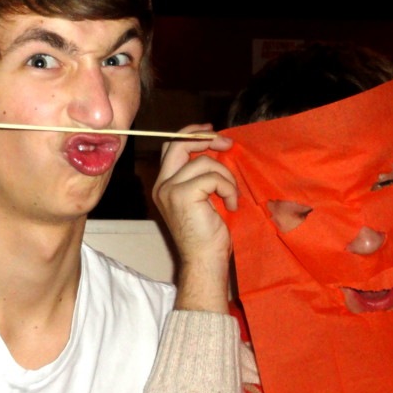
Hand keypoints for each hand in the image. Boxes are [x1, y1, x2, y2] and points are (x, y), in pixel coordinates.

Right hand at [152, 125, 236, 311]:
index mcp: (164, 185)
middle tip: (228, 145)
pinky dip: (228, 189)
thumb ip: (202, 175)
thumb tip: (217, 147)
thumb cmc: (209, 235)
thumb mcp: (204, 199)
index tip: (211, 132)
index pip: (171, 147)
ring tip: (231, 197)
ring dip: (225, 177)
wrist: (205, 260)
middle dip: (205, 139)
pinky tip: (230, 205)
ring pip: (202, 162)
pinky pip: (212, 177)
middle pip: (178, 144)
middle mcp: (161, 185)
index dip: (191, 134)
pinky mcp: (183, 194)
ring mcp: (169, 189)